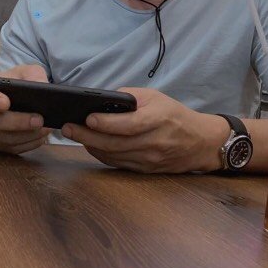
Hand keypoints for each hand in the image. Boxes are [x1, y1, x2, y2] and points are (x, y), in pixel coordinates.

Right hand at [0, 64, 50, 154]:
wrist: (12, 96)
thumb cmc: (15, 82)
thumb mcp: (25, 72)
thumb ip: (34, 75)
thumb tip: (42, 85)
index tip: (5, 103)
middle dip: (16, 122)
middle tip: (38, 120)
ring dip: (24, 136)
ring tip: (44, 128)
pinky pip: (7, 148)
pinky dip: (26, 144)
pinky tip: (40, 137)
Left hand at [61, 88, 229, 173]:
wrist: (200, 142)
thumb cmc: (175, 115)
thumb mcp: (156, 97)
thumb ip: (130, 97)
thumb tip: (102, 100)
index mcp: (159, 120)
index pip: (129, 124)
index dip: (106, 123)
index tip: (87, 118)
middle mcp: (154, 142)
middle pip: (115, 143)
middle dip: (87, 136)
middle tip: (67, 128)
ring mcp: (149, 159)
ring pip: (114, 155)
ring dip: (90, 146)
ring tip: (73, 134)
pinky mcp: (145, 170)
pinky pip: (118, 164)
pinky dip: (101, 155)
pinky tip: (90, 145)